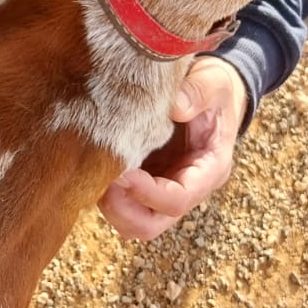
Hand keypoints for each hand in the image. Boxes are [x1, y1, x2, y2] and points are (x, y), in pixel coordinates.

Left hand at [100, 57, 248, 239]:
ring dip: (109, 204)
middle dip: (121, 210)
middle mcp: (185, 189)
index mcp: (209, 171)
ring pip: (131, 220)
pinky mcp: (143, 182)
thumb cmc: (215, 90)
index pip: (178, 200)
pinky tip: (92, 164)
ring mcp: (161, 189)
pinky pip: (120, 202)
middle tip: (101, 179)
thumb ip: (199, 92)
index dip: (148, 193)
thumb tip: (175, 107)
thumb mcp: (214, 83)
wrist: (209, 93)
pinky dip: (103, 191)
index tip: (123, 174)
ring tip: (92, 170)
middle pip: (150, 224)